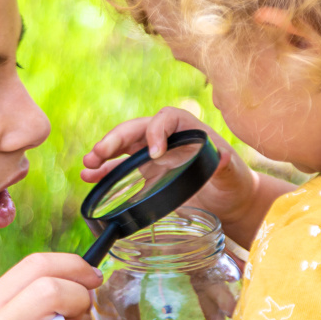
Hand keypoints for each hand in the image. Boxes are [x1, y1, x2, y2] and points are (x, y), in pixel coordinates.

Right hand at [81, 107, 258, 230]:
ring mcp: (152, 155)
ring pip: (122, 147)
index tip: (155, 154)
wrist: (228, 201)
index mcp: (188, 128)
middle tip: (99, 153)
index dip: (156, 131)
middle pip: (136, 129)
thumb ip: (226, 166)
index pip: (166, 118)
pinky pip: (119, 168)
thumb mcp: (232, 175)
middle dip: (115, 139)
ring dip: (103, 154)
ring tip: (87, 166)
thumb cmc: (233, 182)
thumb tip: (223, 157)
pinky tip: (88, 176)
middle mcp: (166, 137)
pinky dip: (103, 171)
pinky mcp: (144, 173)